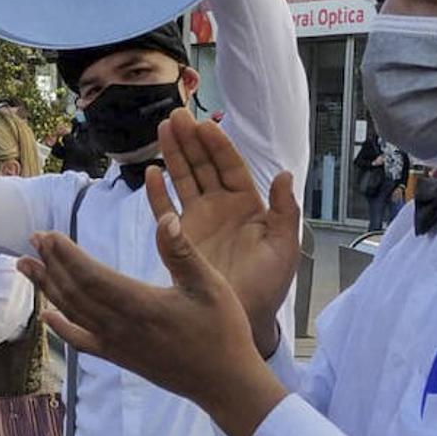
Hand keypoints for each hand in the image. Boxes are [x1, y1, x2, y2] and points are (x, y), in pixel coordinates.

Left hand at [17, 196, 287, 435]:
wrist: (224, 383)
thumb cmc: (222, 331)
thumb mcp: (211, 285)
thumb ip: (183, 252)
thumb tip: (166, 217)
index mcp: (141, 304)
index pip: (91, 276)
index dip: (66, 254)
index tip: (49, 234)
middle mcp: (121, 326)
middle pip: (74, 291)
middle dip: (50, 264)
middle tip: (32, 239)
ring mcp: (117, 345)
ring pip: (72, 312)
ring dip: (47, 288)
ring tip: (25, 266)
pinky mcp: (120, 358)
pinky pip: (82, 342)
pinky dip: (61, 329)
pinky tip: (46, 317)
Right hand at [148, 108, 299, 355]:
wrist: (244, 319)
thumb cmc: (269, 286)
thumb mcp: (285, 248)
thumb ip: (286, 211)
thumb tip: (284, 174)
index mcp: (248, 205)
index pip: (230, 167)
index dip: (218, 146)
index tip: (205, 125)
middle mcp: (221, 207)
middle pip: (203, 166)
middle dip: (190, 140)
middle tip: (176, 116)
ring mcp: (198, 221)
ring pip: (183, 180)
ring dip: (173, 155)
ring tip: (162, 129)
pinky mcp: (180, 237)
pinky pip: (165, 209)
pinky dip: (157, 192)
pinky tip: (150, 172)